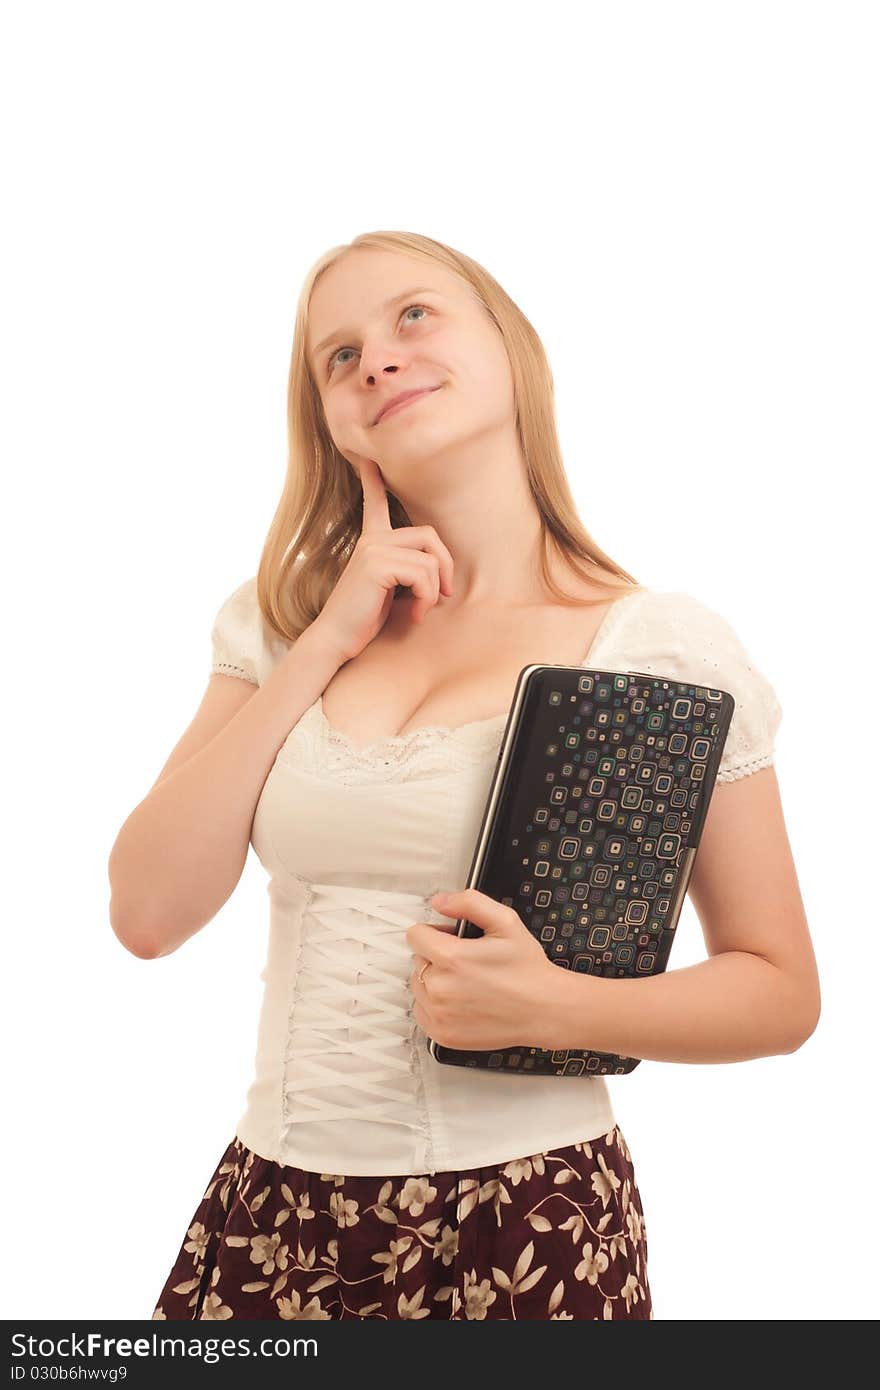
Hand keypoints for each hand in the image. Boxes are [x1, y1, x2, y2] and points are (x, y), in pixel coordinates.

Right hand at [310, 453, 454, 664]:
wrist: (336, 639)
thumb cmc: (364, 620)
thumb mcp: (390, 591)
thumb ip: (408, 572)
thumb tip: (442, 573)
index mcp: (371, 542)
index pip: (374, 504)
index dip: (374, 482)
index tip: (369, 460)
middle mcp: (371, 539)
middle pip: (430, 535)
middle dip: (445, 567)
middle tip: (443, 594)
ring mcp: (373, 549)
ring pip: (430, 559)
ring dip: (434, 591)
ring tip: (420, 610)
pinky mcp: (376, 564)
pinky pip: (423, 574)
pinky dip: (426, 598)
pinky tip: (413, 614)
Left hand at [406, 888, 557, 1051]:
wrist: (544, 1010)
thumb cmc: (527, 968)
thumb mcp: (505, 921)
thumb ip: (469, 903)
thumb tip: (440, 901)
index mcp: (452, 958)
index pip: (415, 935)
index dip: (435, 933)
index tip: (452, 940)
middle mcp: (440, 989)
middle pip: (418, 961)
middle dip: (436, 957)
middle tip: (468, 963)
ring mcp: (439, 1015)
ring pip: (419, 986)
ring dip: (435, 981)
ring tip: (467, 983)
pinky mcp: (442, 1035)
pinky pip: (422, 1011)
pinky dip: (436, 1005)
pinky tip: (462, 1002)